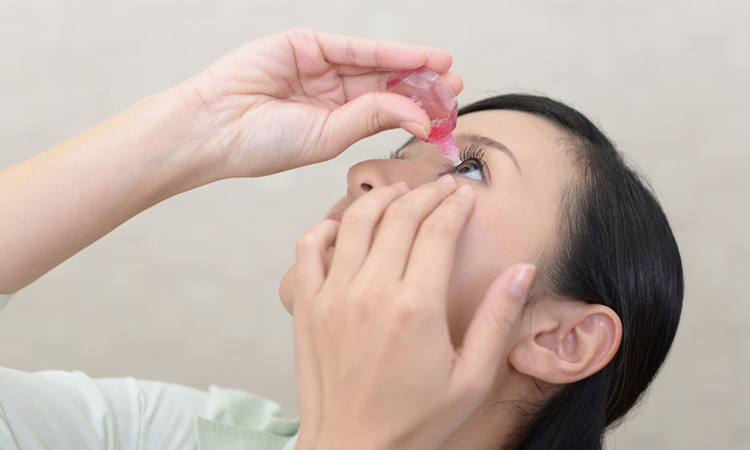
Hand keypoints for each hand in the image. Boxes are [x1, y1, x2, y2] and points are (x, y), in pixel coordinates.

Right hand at [179, 29, 462, 177]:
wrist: (214, 128)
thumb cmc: (262, 145)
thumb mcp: (328, 137)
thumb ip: (371, 118)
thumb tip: (419, 113)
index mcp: (333, 122)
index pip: (384, 113)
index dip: (416, 111)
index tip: (448, 114)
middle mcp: (330, 94)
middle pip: (386, 86)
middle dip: (421, 85)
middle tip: (455, 88)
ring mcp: (319, 68)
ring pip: (375, 65)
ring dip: (411, 66)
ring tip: (446, 70)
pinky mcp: (306, 45)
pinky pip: (354, 48)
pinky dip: (386, 53)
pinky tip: (417, 59)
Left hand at [292, 176, 534, 449]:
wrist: (352, 449)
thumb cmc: (413, 420)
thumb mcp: (473, 378)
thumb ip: (498, 319)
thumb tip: (522, 270)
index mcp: (416, 307)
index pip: (438, 230)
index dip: (455, 204)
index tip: (463, 195)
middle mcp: (371, 292)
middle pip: (399, 216)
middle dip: (425, 193)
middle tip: (440, 187)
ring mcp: (333, 296)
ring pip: (354, 221)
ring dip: (380, 198)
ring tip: (400, 192)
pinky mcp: (306, 306)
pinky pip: (308, 248)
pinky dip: (326, 226)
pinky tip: (345, 225)